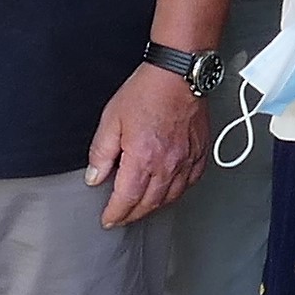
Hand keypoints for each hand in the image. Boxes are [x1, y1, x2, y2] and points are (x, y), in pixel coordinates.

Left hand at [85, 64, 207, 226]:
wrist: (178, 74)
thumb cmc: (147, 91)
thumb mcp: (112, 119)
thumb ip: (101, 153)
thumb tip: (95, 177)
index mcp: (143, 158)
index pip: (127, 199)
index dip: (116, 213)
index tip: (108, 219)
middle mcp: (167, 165)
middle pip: (149, 203)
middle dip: (132, 214)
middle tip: (121, 216)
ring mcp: (187, 161)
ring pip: (170, 197)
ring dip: (153, 206)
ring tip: (141, 207)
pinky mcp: (199, 153)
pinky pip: (189, 183)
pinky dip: (176, 191)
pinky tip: (168, 190)